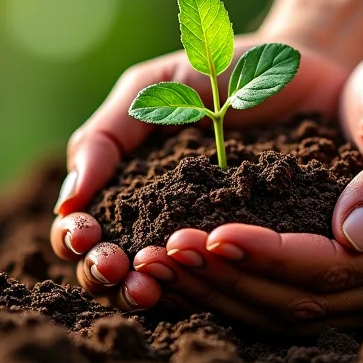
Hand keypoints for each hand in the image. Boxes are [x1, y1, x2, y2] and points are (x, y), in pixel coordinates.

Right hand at [49, 34, 347, 311]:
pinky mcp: (250, 251)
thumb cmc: (218, 73)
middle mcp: (160, 224)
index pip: (83, 231)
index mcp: (128, 190)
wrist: (295, 69)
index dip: (75, 239)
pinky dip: (201, 290)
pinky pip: (221, 282)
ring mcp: (203, 241)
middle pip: (112, 270)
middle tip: (116, 268)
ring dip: (141, 293)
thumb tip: (67, 202)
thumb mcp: (152, 90)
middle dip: (103, 275)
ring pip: (160, 285)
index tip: (85, 232)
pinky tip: (198, 285)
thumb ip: (105, 137)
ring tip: (146, 288)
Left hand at [131, 47, 362, 331]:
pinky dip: (225, 289)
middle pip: (299, 301)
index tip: (213, 234)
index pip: (332, 268)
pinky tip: (180, 274)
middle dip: (228, 278)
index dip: (270, 255)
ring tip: (159, 266)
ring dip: (216, 291)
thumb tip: (355, 237)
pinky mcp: (333, 283)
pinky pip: (274, 302)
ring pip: (279, 312)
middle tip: (165, 254)